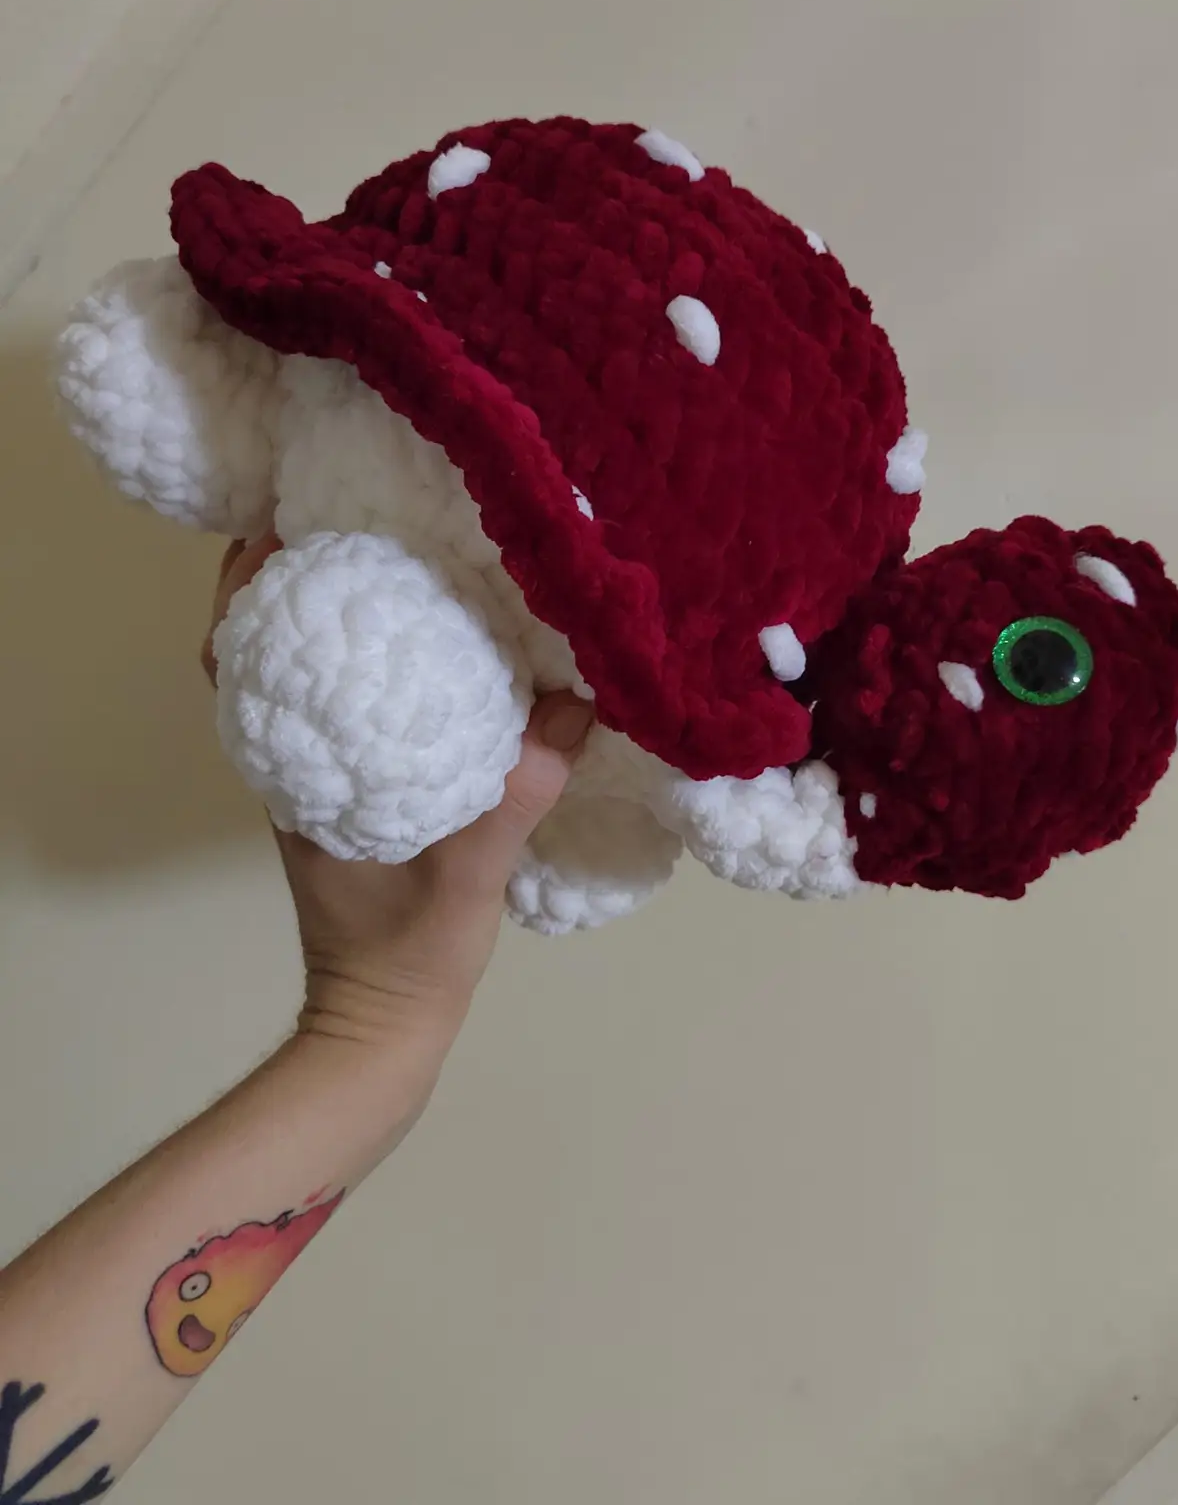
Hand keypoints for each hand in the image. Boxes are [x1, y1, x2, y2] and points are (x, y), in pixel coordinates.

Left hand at [205, 538, 591, 1055]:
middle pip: (269, 643)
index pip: (238, 653)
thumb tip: (579, 705)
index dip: (248, 582)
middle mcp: (294, 759)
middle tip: (356, 507)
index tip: (288, 517)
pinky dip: (371, 660)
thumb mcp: (468, 872)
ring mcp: (320, 777)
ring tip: (396, 552)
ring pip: (307, 670)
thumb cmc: (407, 954)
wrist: (382, 1028)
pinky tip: (433, 640)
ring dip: (333, 612)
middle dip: (298, 573)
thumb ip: (516, 792)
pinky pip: (346, 705)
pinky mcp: (352, 795)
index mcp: (297, 767)